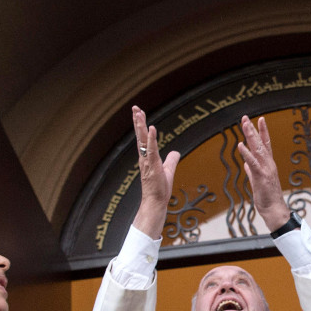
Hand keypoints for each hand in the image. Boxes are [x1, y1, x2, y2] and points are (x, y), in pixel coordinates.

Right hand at [130, 107, 181, 238]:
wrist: (156, 203)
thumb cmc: (159, 189)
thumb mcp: (168, 170)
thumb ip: (171, 160)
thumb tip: (176, 152)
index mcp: (147, 157)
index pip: (143, 138)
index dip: (141, 125)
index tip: (139, 113)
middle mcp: (144, 158)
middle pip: (140, 136)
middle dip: (137, 121)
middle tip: (135, 107)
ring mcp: (147, 162)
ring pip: (143, 140)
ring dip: (141, 126)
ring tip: (139, 113)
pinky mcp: (152, 166)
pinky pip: (151, 150)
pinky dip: (151, 139)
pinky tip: (151, 128)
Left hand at [237, 115, 290, 230]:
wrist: (274, 209)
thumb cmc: (267, 197)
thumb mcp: (257, 181)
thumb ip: (252, 171)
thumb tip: (246, 165)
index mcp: (268, 164)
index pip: (266, 144)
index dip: (262, 131)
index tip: (259, 119)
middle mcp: (268, 164)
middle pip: (261, 143)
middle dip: (253, 129)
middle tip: (246, 117)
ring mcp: (265, 169)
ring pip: (257, 149)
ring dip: (250, 136)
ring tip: (245, 124)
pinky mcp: (261, 177)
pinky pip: (252, 163)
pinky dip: (246, 154)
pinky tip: (240, 145)